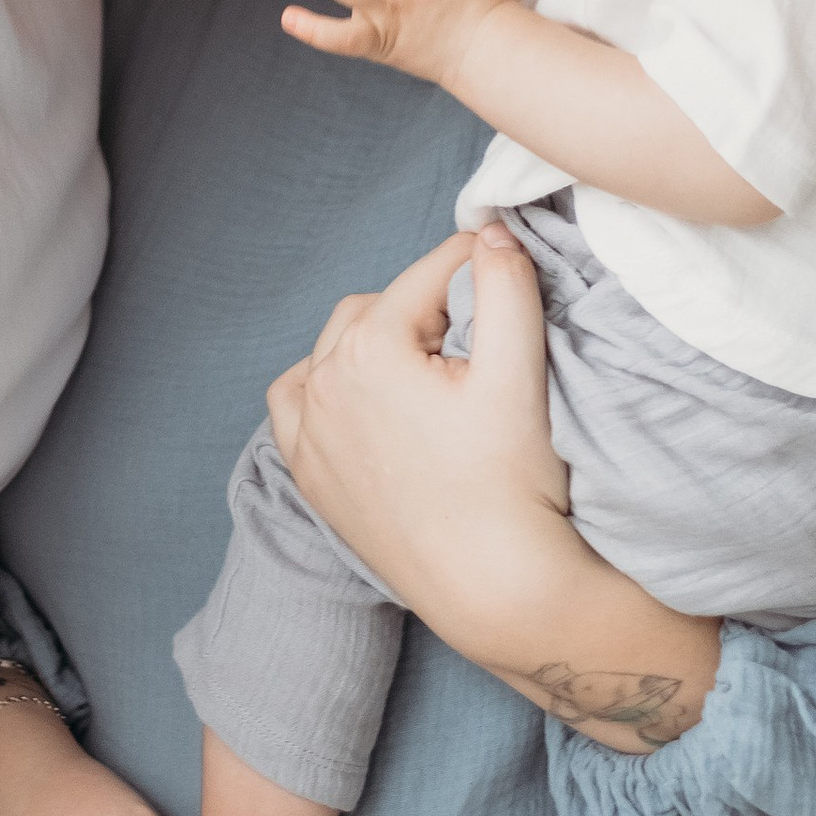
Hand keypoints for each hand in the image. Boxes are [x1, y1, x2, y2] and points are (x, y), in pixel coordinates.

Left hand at [267, 222, 718, 749]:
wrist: (491, 585)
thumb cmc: (509, 483)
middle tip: (477, 339)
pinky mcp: (308, 473)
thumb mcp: (518, 373)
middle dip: (424, 309)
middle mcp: (322, 382)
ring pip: (333, 350)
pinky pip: (296, 404)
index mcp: (370, 347)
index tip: (511, 272)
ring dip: (372, 343)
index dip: (477, 267)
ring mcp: (307, 432)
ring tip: (425, 367)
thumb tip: (491, 229)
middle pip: (378, 308)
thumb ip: (506, 286)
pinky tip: (362, 399)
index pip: (430, 274)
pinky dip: (324, 388)